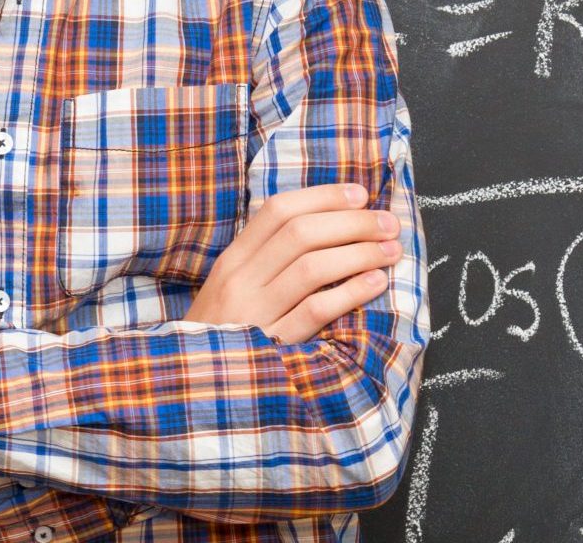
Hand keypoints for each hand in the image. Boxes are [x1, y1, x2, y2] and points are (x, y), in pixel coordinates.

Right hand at [183, 182, 401, 343]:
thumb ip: (268, 259)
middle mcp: (240, 280)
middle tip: (389, 223)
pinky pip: (315, 311)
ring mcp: (254, 313)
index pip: (278, 211)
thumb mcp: (232, 288)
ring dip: (359, 253)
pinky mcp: (273, 345)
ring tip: (390, 251)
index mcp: (232, 260)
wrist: (192, 388)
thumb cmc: (223, 332)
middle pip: (301, 234)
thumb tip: (327, 227)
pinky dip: (350, 293)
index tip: (361, 194)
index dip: (324, 197)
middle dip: (353, 222)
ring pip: (311, 268)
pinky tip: (375, 283)